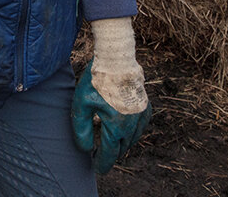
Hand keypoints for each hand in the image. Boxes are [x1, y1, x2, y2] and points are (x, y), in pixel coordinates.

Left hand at [71, 17, 149, 172]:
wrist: (116, 59)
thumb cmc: (96, 81)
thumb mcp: (81, 105)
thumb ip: (82, 130)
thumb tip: (86, 149)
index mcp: (116, 126)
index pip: (109, 153)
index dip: (102, 163)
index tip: (97, 168)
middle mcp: (132, 124)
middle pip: (122, 148)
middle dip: (111, 154)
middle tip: (101, 158)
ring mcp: (141, 115)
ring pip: (133, 138)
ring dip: (122, 144)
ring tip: (112, 145)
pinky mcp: (145, 105)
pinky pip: (141, 126)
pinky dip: (133, 132)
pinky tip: (126, 130)